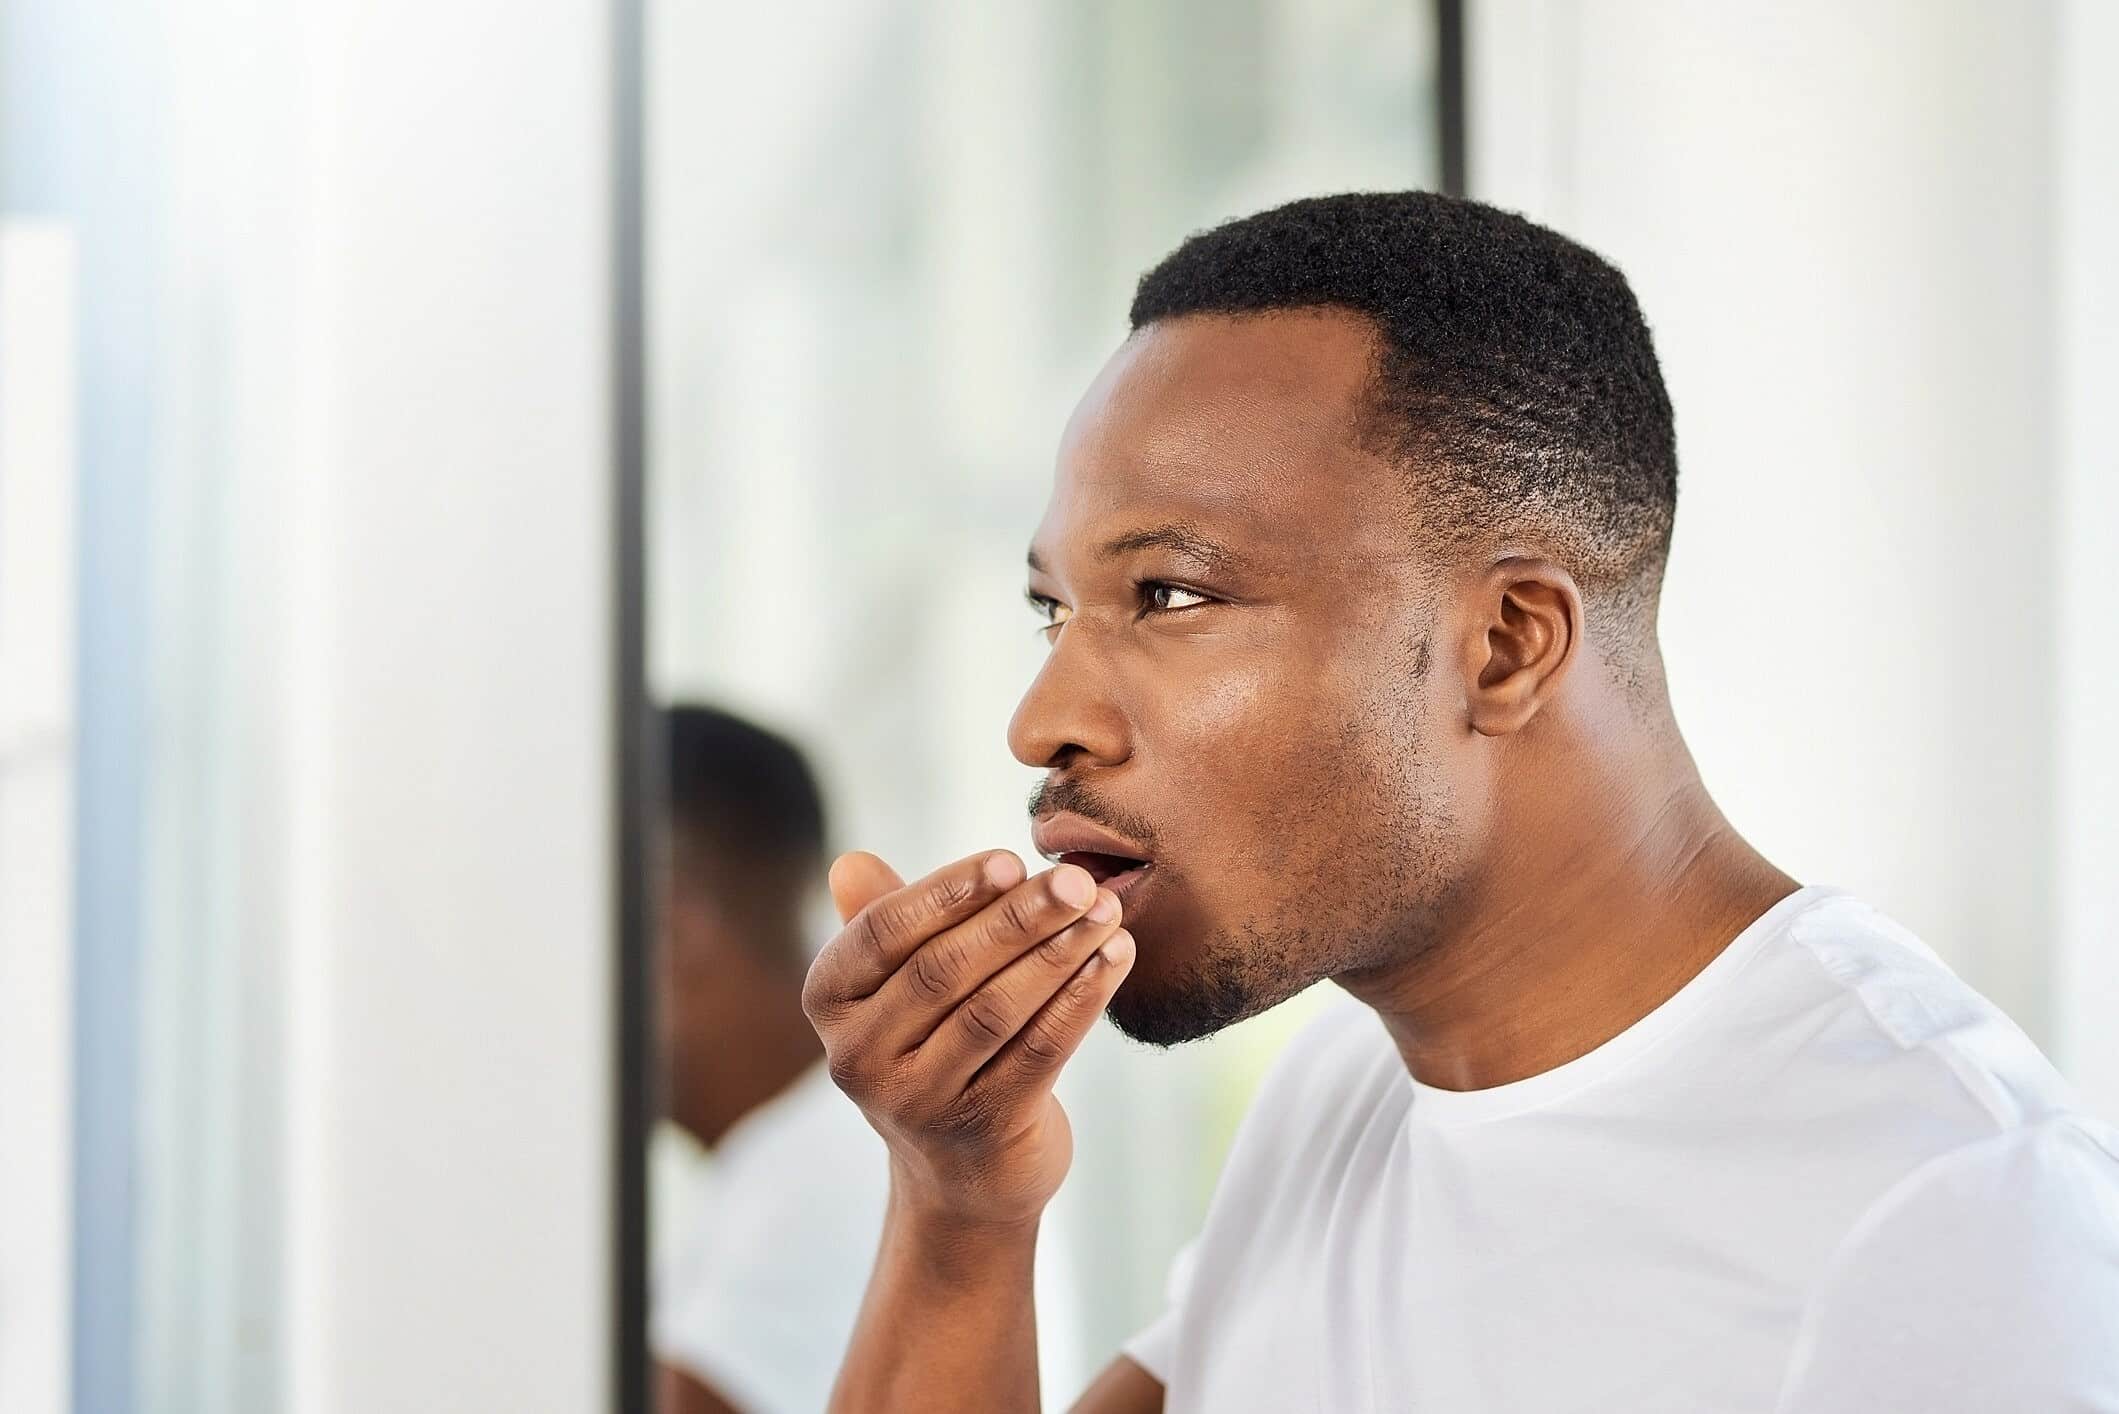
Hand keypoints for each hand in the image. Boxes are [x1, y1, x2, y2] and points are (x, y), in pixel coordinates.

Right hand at [803, 849, 1135, 1230]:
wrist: (960, 1177)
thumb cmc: (929, 1048)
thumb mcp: (893, 989)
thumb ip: (880, 921)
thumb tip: (850, 861)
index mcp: (830, 1003)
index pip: (884, 932)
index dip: (949, 892)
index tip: (1013, 861)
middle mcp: (858, 1058)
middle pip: (944, 970)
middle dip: (1019, 917)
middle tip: (1078, 880)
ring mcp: (918, 1101)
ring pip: (995, 1009)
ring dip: (1059, 952)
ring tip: (1106, 912)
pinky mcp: (983, 1130)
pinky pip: (1040, 1049)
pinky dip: (1082, 998)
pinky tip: (1114, 959)